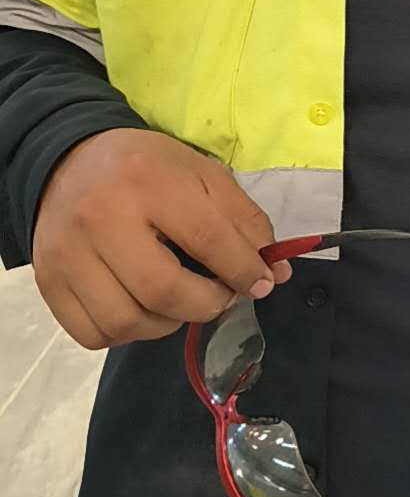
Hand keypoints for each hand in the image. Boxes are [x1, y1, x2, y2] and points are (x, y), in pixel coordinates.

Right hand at [32, 129, 289, 350]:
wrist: (67, 161)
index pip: (206, 238)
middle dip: (207, 305)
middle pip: (163, 291)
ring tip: (178, 301)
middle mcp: (100, 218)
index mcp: (146, 180)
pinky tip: (139, 308)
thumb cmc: (145, 168)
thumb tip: (274, 273)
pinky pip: (93, 335)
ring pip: (127, 322)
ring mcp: (67, 254)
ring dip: (167, 324)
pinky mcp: (48, 282)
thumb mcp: (200, 174)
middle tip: (219, 296)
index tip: (260, 283)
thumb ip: (243, 220)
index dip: (242, 270)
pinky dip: (125, 334)